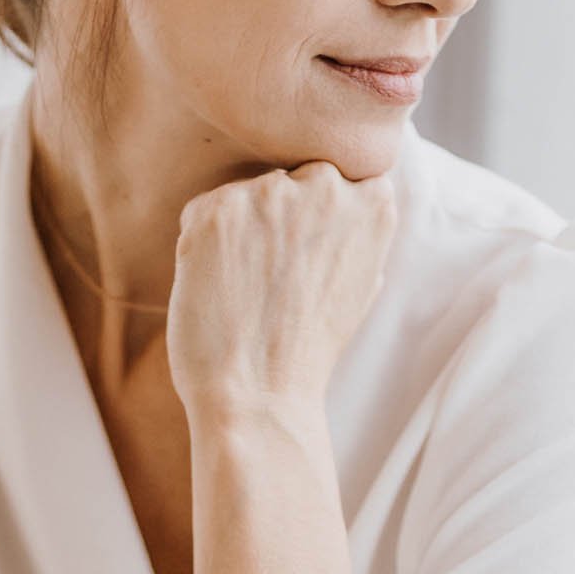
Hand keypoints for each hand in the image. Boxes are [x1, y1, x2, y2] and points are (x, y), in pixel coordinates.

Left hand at [167, 163, 397, 429]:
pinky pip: (202, 212)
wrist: (260, 396)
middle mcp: (325, 184)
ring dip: (238, 231)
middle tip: (270, 280)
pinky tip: (218, 288)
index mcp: (373, 200)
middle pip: (289, 180)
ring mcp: (270, 193)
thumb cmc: (308, 351)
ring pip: (245, 195)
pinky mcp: (217, 210)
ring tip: (245, 289)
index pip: (336, 177)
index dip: (313, 220)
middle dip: (277, 218)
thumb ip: (358, 230)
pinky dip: (201, 245)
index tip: (306, 259)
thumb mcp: (362, 283)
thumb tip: (352, 196)